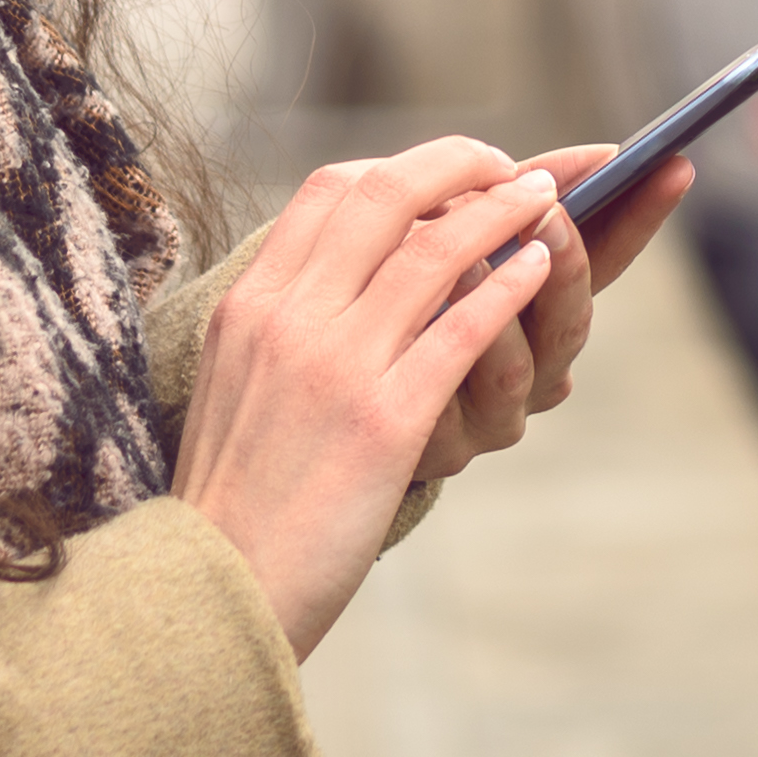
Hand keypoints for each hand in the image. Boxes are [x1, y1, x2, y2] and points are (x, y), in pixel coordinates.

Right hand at [172, 138, 561, 655]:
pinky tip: (539, 271)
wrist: (211, 590)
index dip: (401, 166)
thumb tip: (338, 283)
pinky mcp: (382, 423)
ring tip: (546, 201)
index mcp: (250, 304)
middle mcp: (288, 318)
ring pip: (434, 251)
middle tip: (508, 166)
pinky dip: (509, 287)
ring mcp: (335, 367)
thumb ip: (281, 326)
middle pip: (385, 195)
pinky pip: (460, 330)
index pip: (329, 191)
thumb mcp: (235, 386)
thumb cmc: (233, 500)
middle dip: (460, 165)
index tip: (446, 171)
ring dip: (503, 213)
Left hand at [408, 147, 697, 484]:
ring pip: (515, 368)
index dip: (642, 216)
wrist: (341, 410)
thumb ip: (510, 199)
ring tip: (468, 262)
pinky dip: (437, 356)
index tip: (672, 166)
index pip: (610, 258)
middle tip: (549, 211)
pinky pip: (447, 403)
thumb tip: (587, 153)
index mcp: (548, 308)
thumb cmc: (408, 302)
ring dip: (495, 309)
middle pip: (571, 320)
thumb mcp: (458, 240)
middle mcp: (537, 366)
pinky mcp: (441, 442)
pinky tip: (415, 318)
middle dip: (566, 262)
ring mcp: (494, 411)